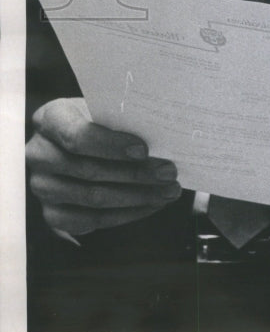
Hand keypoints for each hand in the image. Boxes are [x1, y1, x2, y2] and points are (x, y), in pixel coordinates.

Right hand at [26, 97, 181, 235]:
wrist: (83, 139)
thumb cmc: (101, 120)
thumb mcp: (108, 110)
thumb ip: (124, 120)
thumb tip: (162, 138)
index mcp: (51, 118)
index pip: (76, 135)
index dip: (110, 145)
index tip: (144, 150)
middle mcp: (39, 153)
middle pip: (89, 170)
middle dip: (136, 174)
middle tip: (168, 173)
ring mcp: (43, 187)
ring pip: (93, 198)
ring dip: (137, 197)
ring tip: (168, 191)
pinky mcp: (52, 214)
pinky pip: (91, 221)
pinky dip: (127, 214)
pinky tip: (151, 205)